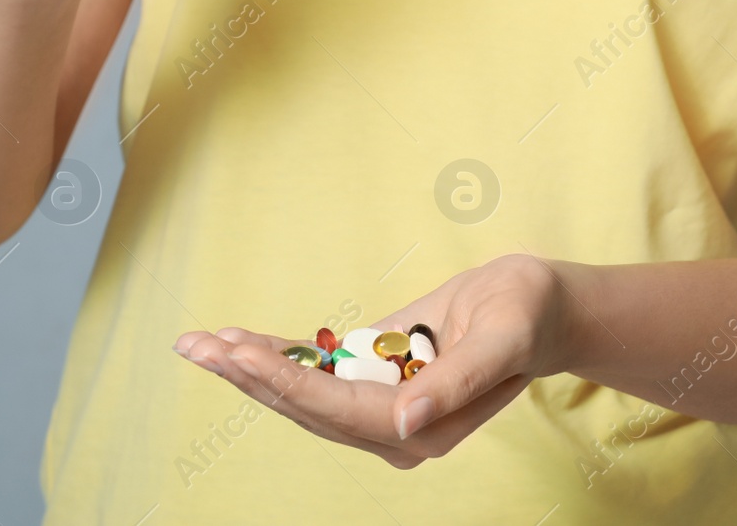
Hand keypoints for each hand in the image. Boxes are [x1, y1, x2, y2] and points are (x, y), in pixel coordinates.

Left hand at [173, 254, 568, 467]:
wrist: (539, 308)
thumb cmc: (526, 316)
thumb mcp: (501, 339)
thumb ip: (455, 384)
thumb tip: (404, 425)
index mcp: (425, 428)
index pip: (340, 410)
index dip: (288, 383)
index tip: (241, 356)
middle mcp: (394, 428)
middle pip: (308, 407)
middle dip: (250, 377)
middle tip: (197, 347)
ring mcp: (380, 406)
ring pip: (303, 394)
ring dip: (251, 370)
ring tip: (199, 345)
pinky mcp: (374, 378)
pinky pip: (317, 371)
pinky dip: (277, 356)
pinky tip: (238, 342)